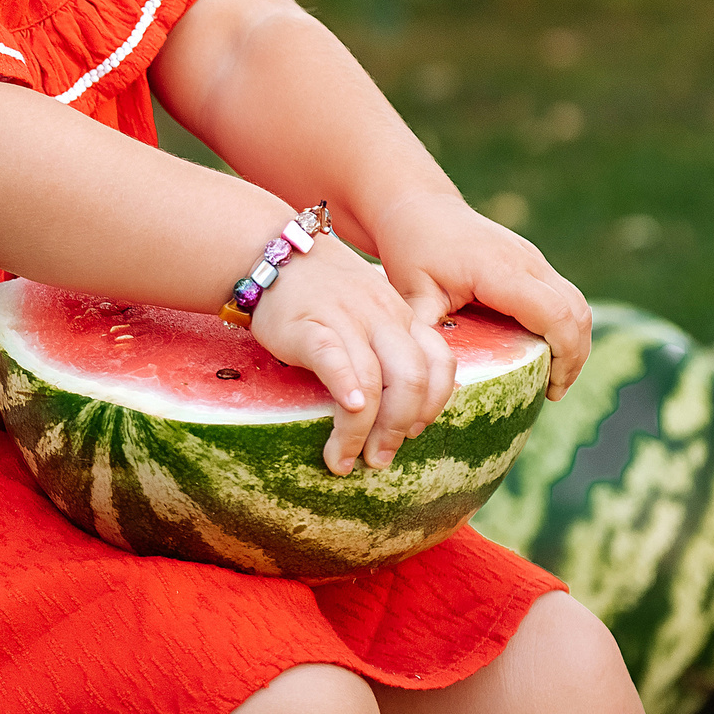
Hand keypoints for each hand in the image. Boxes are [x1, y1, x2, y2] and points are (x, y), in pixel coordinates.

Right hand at [249, 234, 457, 477]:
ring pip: (372, 379)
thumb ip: (389, 344)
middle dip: (398, 427)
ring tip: (342, 460)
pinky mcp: (308, 325)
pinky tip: (345, 411)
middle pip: (412, 378)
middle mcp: (381, 317)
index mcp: (400, 316)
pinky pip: (334, 357)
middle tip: (378, 460)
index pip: (440, 363)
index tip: (413, 433)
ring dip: (360, 430)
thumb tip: (400, 404)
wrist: (273, 254)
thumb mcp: (369, 308)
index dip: (434, 405)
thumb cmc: (322, 290)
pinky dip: (344, 386)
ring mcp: (346, 319)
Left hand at [366, 192, 590, 402]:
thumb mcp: (412, 291)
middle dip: (575, 355)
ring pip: (576, 302)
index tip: (553, 388)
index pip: (554, 314)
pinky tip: (543, 351)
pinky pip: (563, 295)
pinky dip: (564, 325)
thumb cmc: (413, 247)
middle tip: (555, 390)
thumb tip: (430, 374)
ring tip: (555, 378)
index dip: (565, 354)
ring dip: (574, 341)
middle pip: (576, 311)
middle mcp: (527, 261)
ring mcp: (533, 258)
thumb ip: (426, 331)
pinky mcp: (532, 261)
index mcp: (501, 270)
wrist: (419, 205)